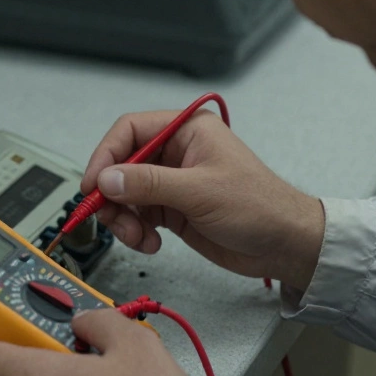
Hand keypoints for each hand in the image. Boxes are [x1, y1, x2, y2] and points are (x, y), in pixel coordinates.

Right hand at [83, 110, 324, 289]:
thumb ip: (149, 184)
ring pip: (126, 195)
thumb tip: (106, 178)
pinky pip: (138, 216)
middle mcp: (176, 153)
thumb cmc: (259, 206)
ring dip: (123, 219)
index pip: (129, 132)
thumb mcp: (199, 192)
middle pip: (121, 166)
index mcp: (186, 131)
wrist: (284, 245)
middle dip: (112, 195)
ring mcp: (173, 183)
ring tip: (138, 238)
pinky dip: (136, 232)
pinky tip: (151, 244)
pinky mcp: (173, 210)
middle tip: (110, 218)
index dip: (105, 156)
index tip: (91, 185)